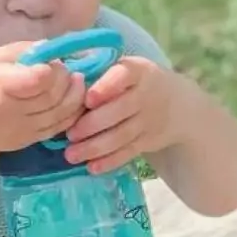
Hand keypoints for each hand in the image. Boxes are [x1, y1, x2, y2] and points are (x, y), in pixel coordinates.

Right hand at [0, 42, 86, 157]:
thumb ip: (16, 51)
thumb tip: (48, 48)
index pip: (39, 78)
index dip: (52, 68)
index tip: (49, 60)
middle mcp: (13, 110)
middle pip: (55, 94)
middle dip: (66, 78)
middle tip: (65, 68)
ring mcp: (24, 129)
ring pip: (63, 111)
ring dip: (76, 94)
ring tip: (75, 79)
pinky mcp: (32, 139)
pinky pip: (61, 126)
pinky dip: (73, 111)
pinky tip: (73, 98)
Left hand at [64, 57, 190, 173]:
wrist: (176, 104)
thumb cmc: (133, 82)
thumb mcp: (123, 68)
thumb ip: (97, 71)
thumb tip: (60, 75)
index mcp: (136, 70)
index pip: (123, 76)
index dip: (106, 87)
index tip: (88, 100)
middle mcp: (146, 94)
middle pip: (120, 110)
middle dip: (92, 125)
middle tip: (69, 135)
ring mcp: (149, 120)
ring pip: (122, 135)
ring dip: (95, 147)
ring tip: (71, 155)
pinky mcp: (149, 141)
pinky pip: (129, 152)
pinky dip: (110, 161)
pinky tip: (92, 167)